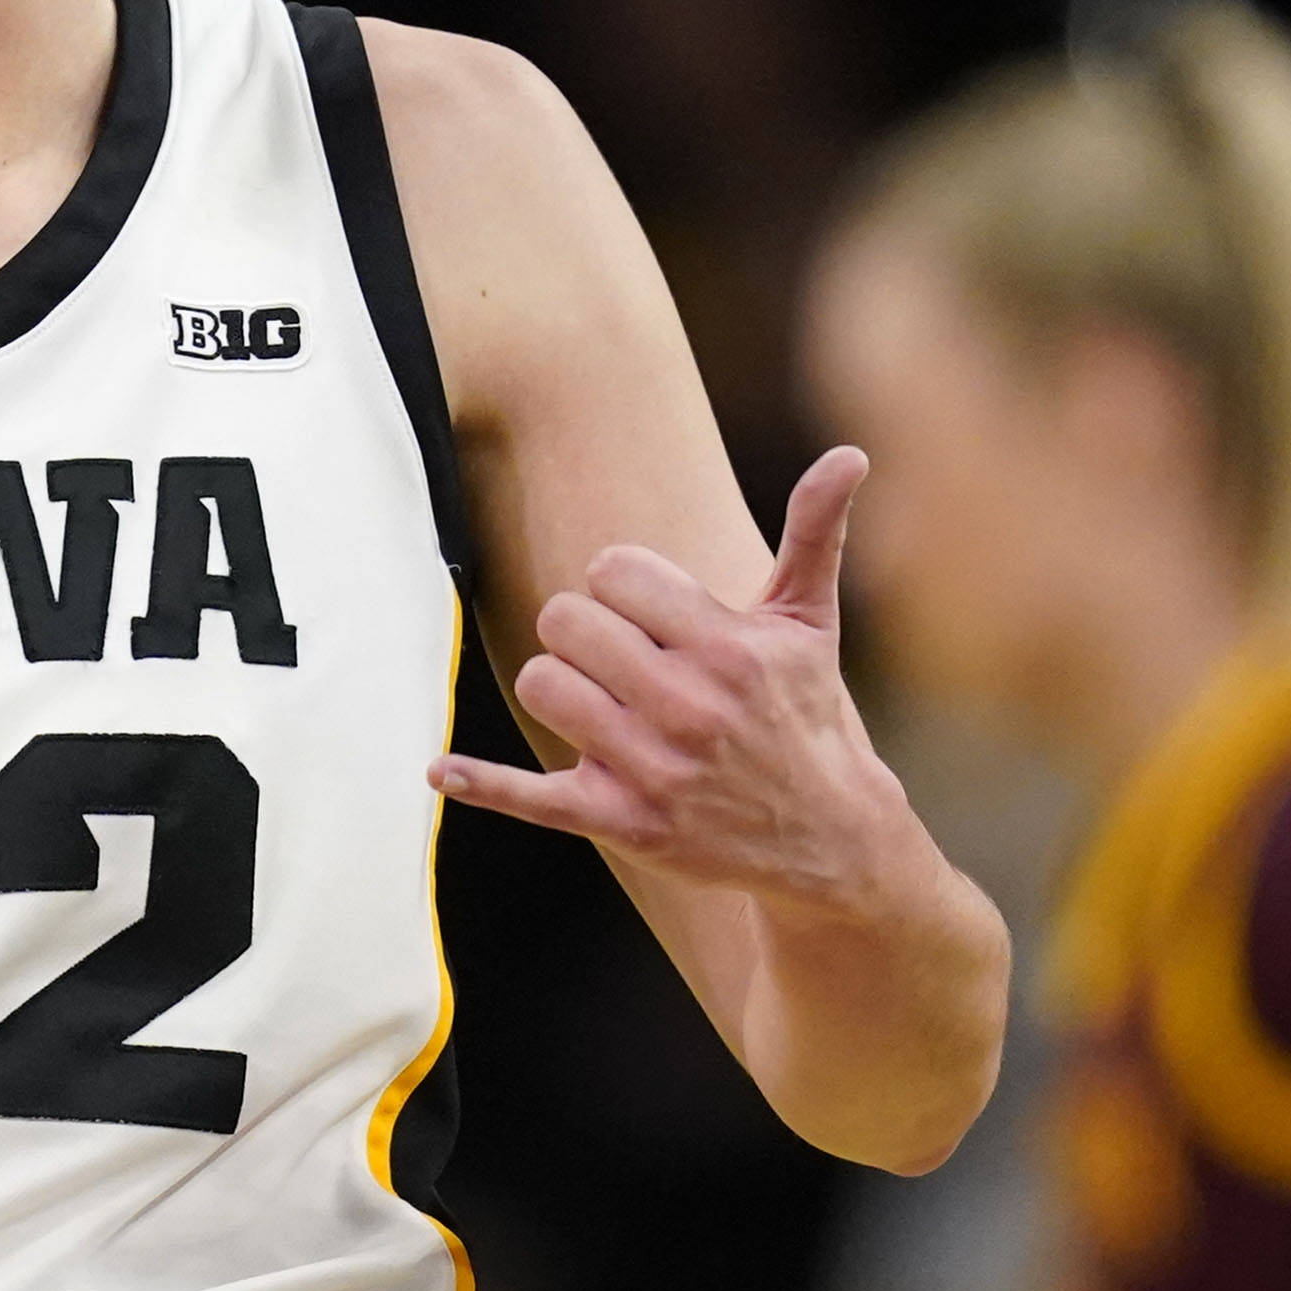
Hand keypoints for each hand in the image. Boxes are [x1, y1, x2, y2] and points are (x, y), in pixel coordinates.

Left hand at [431, 448, 918, 908]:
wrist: (825, 836)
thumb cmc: (803, 712)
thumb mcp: (809, 623)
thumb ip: (815, 533)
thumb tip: (849, 453)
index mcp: (728, 647)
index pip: (613, 569)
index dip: (620, 580)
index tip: (648, 607)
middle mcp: (689, 708)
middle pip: (565, 620)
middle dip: (582, 626)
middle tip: (618, 652)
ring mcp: (652, 769)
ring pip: (543, 685)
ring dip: (560, 683)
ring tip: (600, 697)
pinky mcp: (623, 822)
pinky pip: (531, 797)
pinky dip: (482, 783)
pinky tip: (441, 770)